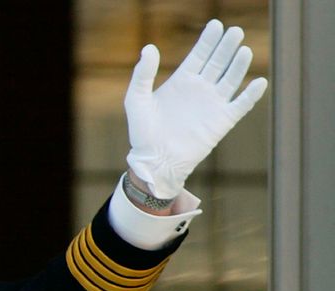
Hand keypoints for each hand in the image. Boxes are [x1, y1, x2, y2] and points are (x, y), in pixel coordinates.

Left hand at [125, 19, 267, 198]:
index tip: (216, 24)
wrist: (155, 161)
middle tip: (235, 31)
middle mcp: (200, 89)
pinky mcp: (222, 121)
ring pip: (231, 78)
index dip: (208, 40)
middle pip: (218, 62)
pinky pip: (241, 104)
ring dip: (239, 65)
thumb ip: (142, 74)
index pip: (199, 54)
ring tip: (244, 50)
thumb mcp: (136, 100)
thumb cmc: (142, 132)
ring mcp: (213, 104)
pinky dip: (251, 94)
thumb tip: (149, 47)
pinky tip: (259, 81)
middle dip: (227, 46)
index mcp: (182, 81)